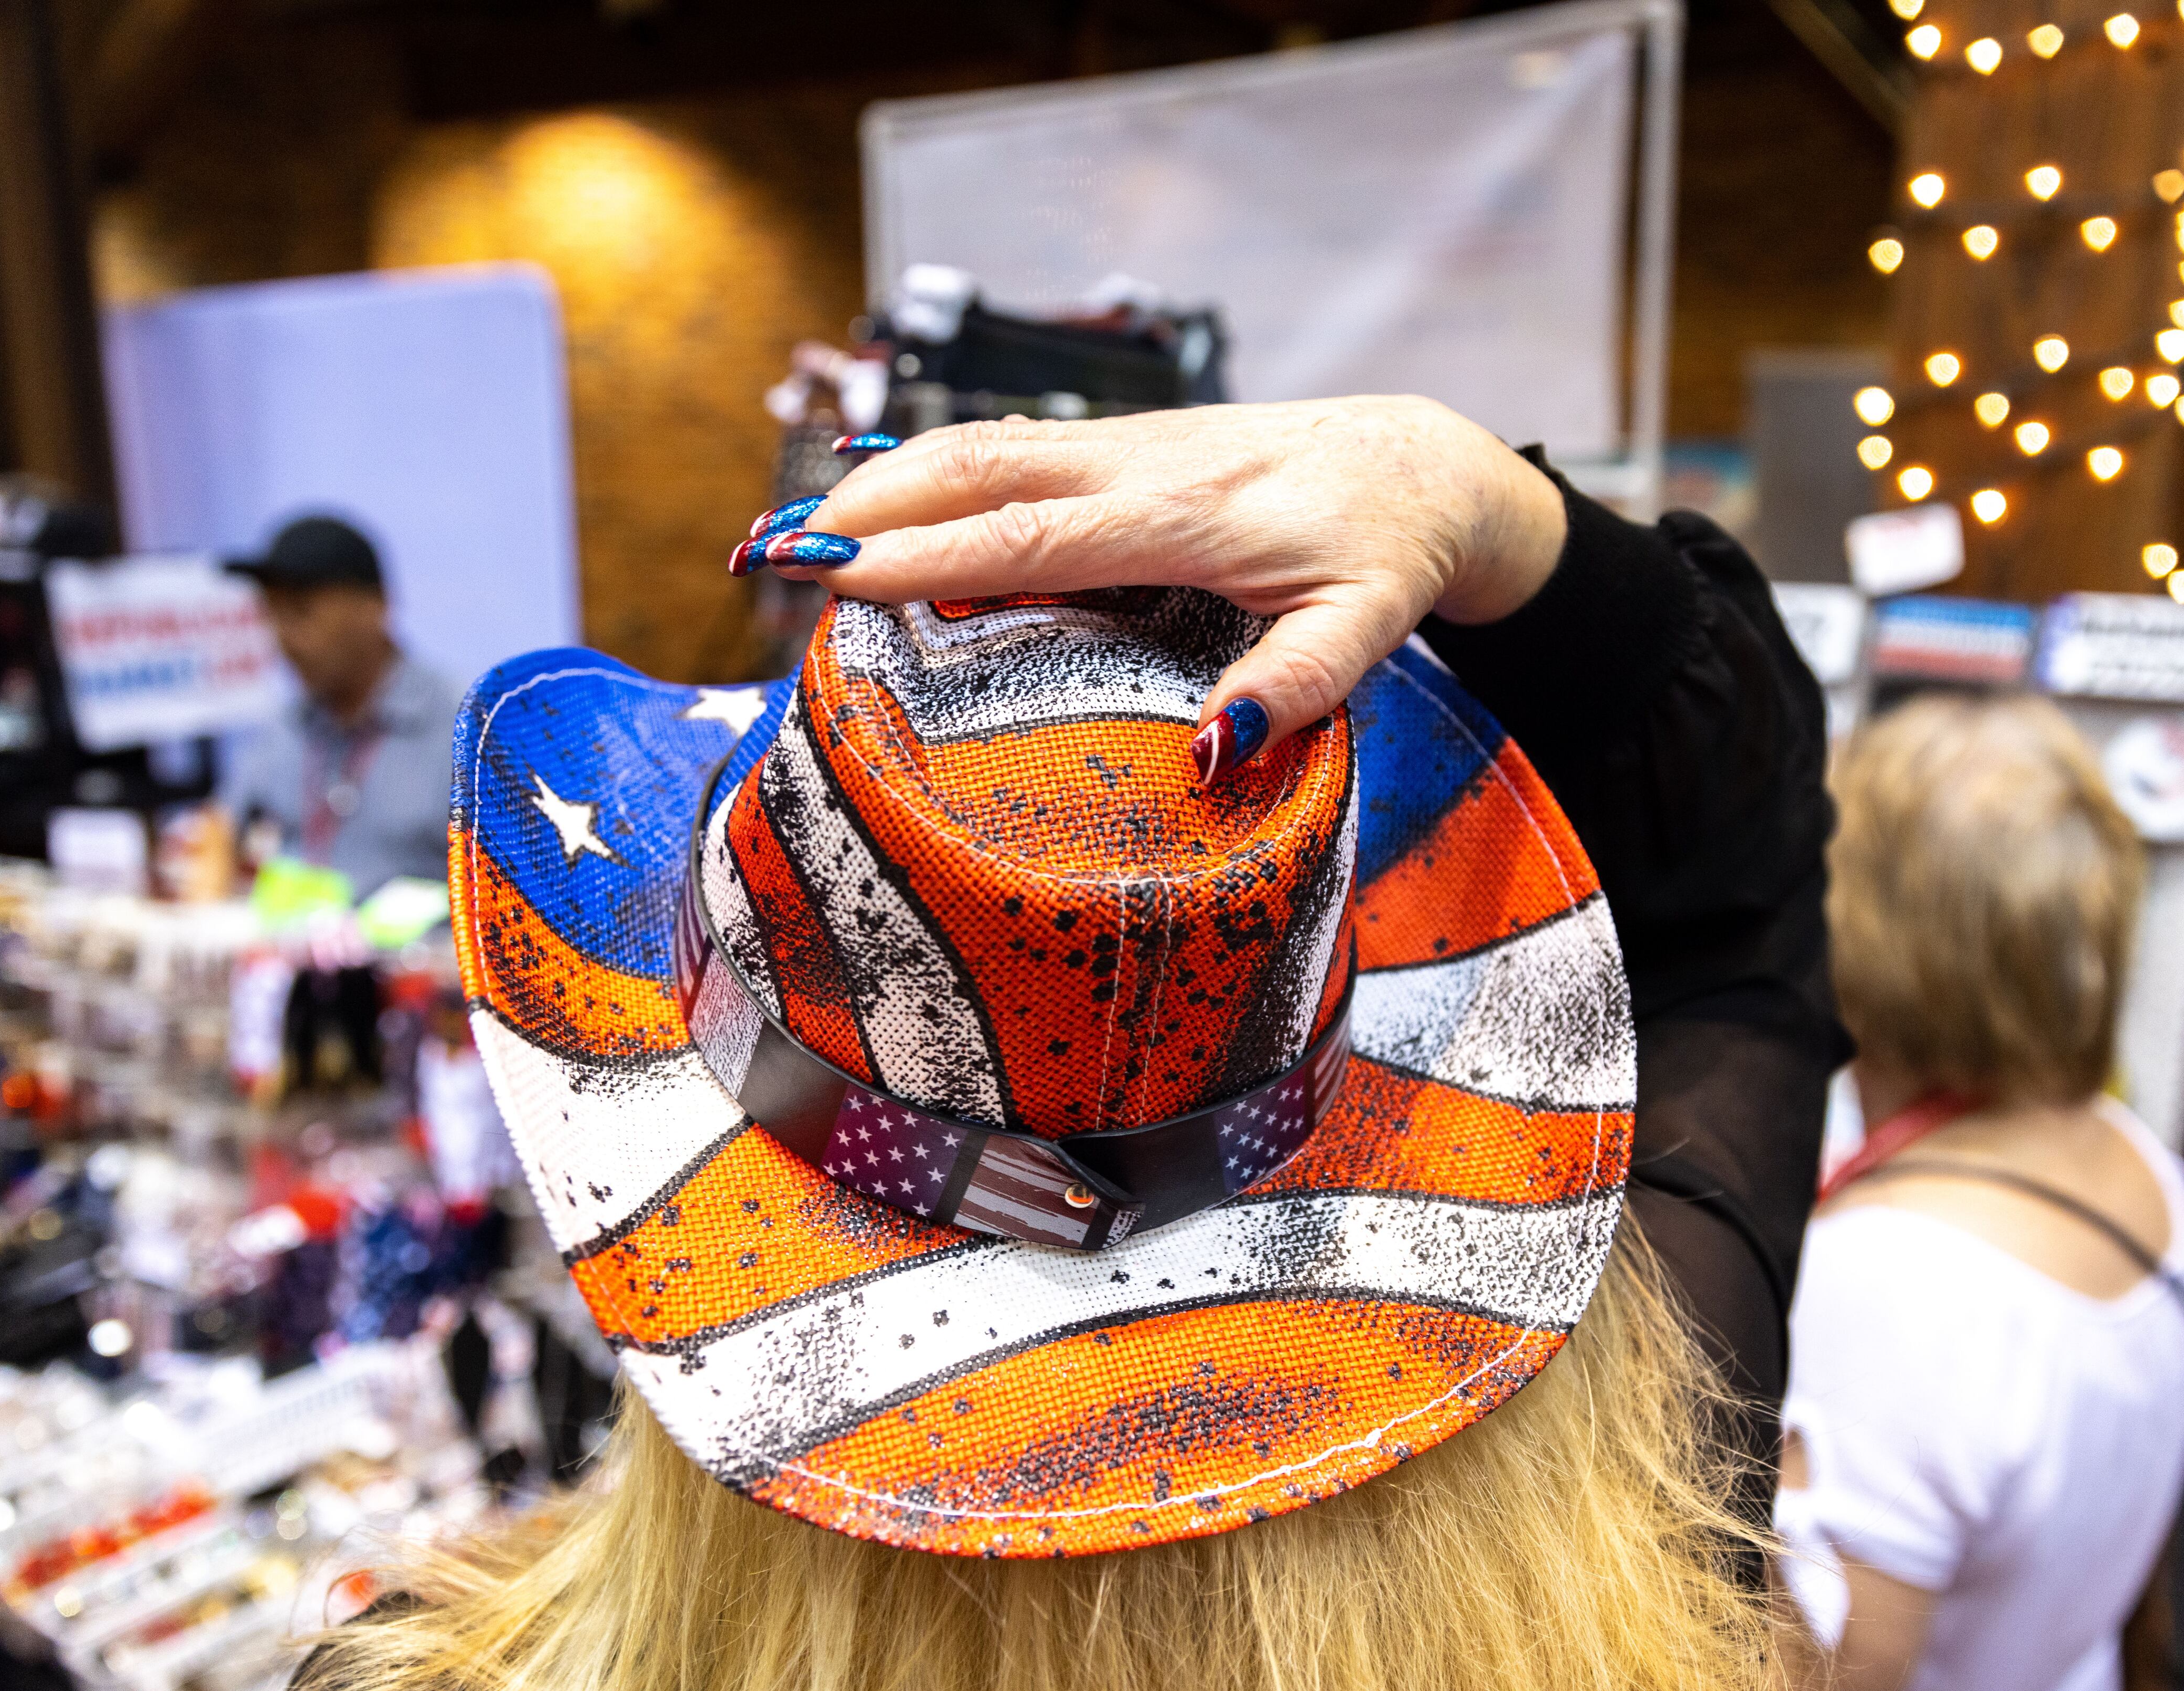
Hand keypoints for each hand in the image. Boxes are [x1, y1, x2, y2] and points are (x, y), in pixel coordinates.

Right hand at [749, 397, 1565, 775]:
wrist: (1420, 465)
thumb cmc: (1387, 551)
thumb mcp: (1371, 627)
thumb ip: (1299, 686)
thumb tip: (1213, 752)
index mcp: (1184, 514)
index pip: (1027, 532)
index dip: (923, 555)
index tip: (829, 578)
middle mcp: (1137, 465)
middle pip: (973, 468)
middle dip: (862, 509)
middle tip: (763, 559)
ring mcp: (1122, 446)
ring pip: (977, 444)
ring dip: (876, 482)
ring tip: (789, 536)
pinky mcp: (1119, 447)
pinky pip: (1004, 448)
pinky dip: (925, 472)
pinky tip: (868, 497)